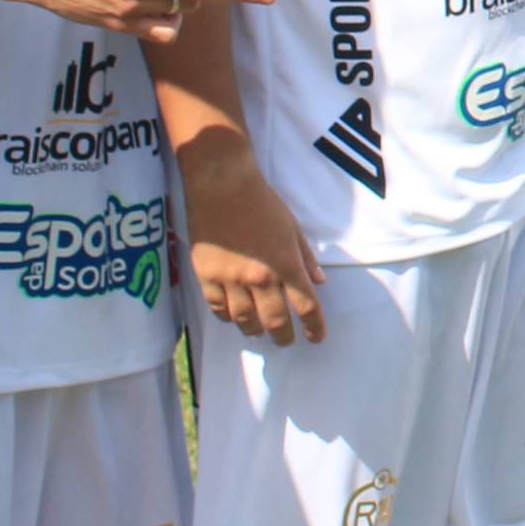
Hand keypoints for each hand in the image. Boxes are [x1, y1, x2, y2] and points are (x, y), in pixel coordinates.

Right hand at [182, 142, 326, 344]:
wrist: (221, 185)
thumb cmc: (261, 202)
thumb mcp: (292, 227)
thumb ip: (305, 257)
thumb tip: (319, 281)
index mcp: (285, 264)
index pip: (306, 307)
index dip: (314, 327)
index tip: (317, 337)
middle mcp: (259, 277)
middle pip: (275, 322)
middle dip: (284, 337)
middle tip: (286, 340)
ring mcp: (230, 279)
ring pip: (244, 321)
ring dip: (255, 330)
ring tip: (260, 331)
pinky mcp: (206, 276)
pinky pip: (218, 308)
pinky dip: (228, 317)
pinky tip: (234, 316)